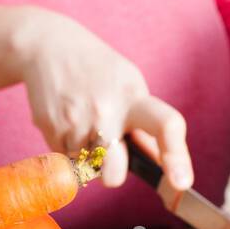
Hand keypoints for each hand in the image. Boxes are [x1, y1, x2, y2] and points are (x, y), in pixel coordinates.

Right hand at [10, 8, 193, 189]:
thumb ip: (143, 125)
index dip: (176, 157)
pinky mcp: (49, 127)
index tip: (181, 183)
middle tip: (107, 156)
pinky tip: (66, 119)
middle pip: (113, 174)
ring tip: (82, 122)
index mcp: (134, 98)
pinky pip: (63, 158)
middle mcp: (106, 112)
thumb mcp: (128, 85)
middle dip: (111, 174)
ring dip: (85, 155)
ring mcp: (75, 121)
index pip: (165, 126)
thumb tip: (159, 164)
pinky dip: (66, 146)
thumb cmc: (96, 69)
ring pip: (85, 168)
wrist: (48, 46)